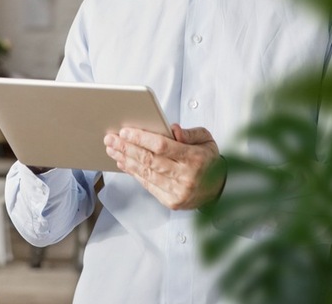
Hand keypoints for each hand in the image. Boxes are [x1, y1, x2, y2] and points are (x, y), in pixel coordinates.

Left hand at [103, 124, 224, 210]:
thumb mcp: (206, 139)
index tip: (125, 131)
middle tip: (110, 139)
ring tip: (112, 150)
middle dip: (127, 148)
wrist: (220, 189)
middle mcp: (185, 176)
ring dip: (126, 160)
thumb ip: (190, 133)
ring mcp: (178, 192)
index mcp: (194, 158)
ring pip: (146, 173)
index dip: (141, 138)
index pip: (162, 146)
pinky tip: (123, 163)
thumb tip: (172, 128)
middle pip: (149, 160)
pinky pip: (148, 185)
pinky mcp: (172, 202)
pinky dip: (134, 173)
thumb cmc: (209, 160)